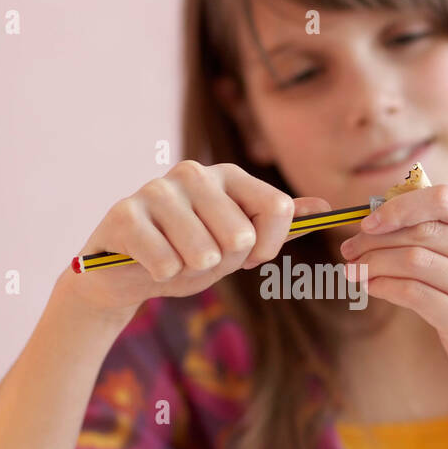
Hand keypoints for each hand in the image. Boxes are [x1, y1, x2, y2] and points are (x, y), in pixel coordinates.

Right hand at [67, 160, 331, 318]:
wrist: (124, 275)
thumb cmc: (186, 255)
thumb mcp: (237, 246)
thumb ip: (278, 226)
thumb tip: (323, 208)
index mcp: (228, 175)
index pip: (278, 208)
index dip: (267, 247)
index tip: (247, 256)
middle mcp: (194, 173)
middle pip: (241, 235)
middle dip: (222, 263)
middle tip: (198, 257)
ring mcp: (157, 189)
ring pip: (203, 251)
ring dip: (190, 271)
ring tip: (173, 259)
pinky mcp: (125, 213)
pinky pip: (166, 263)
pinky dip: (162, 276)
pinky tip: (148, 263)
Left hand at [338, 183, 447, 440]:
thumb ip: (446, 248)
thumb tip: (382, 219)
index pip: (445, 200)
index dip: (399, 206)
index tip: (367, 222)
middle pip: (425, 230)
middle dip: (376, 238)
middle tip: (349, 250)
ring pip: (416, 259)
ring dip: (375, 263)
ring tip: (353, 271)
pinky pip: (415, 294)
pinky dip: (385, 287)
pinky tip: (371, 289)